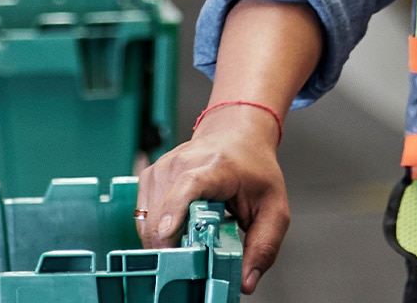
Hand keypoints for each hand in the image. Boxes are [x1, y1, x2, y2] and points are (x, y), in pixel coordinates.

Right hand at [135, 104, 289, 293]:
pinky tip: (178, 229)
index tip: (168, 236)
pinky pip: (143, 216)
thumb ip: (264, 246)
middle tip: (193, 262)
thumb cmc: (254, 168)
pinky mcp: (149, 176)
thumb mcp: (273, 207)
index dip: (175, 211)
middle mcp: (182, 163)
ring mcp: (162, 168)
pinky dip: (156, 231)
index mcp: (216, 167)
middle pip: (162, 214)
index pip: (188, 186)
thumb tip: (245, 282)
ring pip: (147, 221)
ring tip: (190, 242)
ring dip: (163, 242)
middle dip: (172, 247)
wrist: (238, 134)